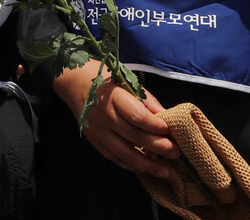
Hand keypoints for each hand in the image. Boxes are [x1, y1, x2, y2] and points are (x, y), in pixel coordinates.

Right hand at [55, 62, 178, 176]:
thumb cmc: (105, 79)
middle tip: (176, 152)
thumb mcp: (126, 81)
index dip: (154, 125)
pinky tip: (145, 168)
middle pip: (134, 136)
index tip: (169, 130)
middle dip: (158, 146)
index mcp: (113, 96)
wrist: (73, 82)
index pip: (136, 115)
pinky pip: (114, 157)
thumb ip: (146, 100)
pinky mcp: (93, 140)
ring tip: (165, 170)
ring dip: (147, 164)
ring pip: (124, 153)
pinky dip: (130, 165)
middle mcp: (104, 116)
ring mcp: (97, 131)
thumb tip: (166, 116)